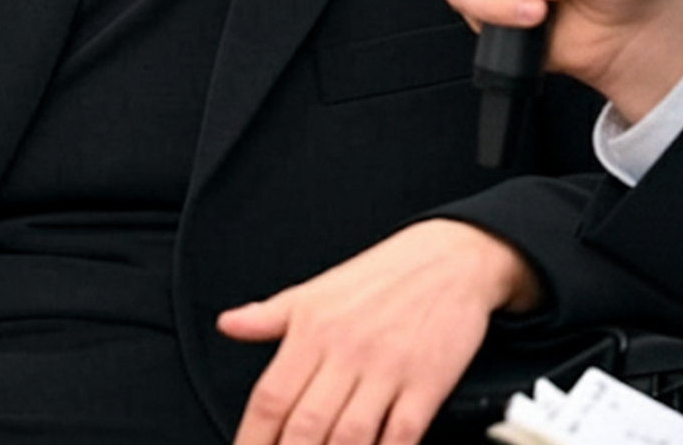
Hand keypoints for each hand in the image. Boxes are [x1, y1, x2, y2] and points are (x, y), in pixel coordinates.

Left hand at [217, 219, 539, 444]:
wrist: (454, 256)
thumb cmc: (386, 275)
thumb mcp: (320, 287)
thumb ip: (269, 314)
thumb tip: (228, 324)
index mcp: (315, 328)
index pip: (271, 397)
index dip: (252, 439)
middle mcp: (348, 350)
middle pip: (306, 425)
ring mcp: (390, 368)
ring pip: (350, 436)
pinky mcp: (428, 382)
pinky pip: (402, 433)